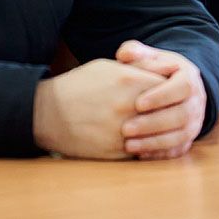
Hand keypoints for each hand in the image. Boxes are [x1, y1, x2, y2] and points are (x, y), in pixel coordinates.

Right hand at [32, 58, 163, 159]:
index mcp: (129, 81)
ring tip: (158, 127)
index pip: (167, 85)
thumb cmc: (79, 85)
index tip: (169, 91)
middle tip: (170, 110)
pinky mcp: (116, 151)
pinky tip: (142, 140)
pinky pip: (141, 150)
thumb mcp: (107, 67)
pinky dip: (145, 146)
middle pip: (165, 110)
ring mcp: (123, 130)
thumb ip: (137, 68)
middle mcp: (129, 106)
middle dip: (168, 110)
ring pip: (156, 133)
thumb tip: (165, 71)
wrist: (49, 113)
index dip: (170, 89)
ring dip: (159, 131)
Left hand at [115, 40, 206, 159]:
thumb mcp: (150, 58)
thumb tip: (124, 55)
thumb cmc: (156, 71)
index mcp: (189, 78)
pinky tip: (138, 155)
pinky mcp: (188, 139)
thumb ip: (136, 52)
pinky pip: (177, 151)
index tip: (138, 103)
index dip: (161, 96)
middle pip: (182, 115)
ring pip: (180, 136)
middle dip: (153, 123)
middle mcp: (197, 101)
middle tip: (126, 128)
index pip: (182, 88)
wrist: (174, 87)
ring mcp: (194, 122)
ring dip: (154, 142)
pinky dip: (159, 154)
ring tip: (128, 145)